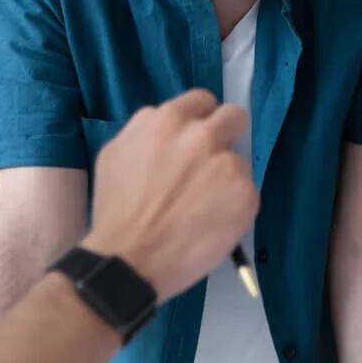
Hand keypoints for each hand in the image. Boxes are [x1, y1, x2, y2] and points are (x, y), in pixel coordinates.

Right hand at [84, 89, 256, 300]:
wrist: (128, 261)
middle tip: (211, 165)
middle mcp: (202, 135)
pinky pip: (246, 193)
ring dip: (225, 179)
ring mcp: (227, 164)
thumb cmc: (115, 212)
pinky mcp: (245, 195)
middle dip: (225, 136)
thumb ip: (147, 133)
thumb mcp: (116, 154)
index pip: (202, 101)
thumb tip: (171, 131)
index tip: (197, 139)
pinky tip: (209, 225)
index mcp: (167, 120)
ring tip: (200, 208)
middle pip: (233, 117)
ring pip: (238, 162)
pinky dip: (233, 207)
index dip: (200, 121)